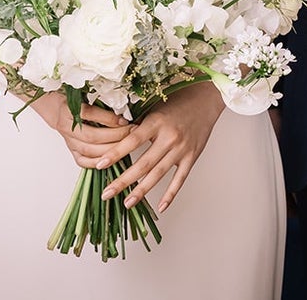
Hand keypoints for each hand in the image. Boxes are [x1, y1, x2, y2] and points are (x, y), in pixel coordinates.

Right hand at [27, 93, 134, 169]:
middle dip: (115, 136)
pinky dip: (98, 162)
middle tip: (131, 132)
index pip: (90, 114)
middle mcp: (66, 126)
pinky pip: (83, 161)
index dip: (109, 118)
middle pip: (92, 136)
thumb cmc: (76, 99)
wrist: (58, 109)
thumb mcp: (86, 93)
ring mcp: (68, 141)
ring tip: (127, 145)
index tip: (125, 120)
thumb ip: (101, 99)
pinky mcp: (71, 151)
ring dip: (111, 149)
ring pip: (89, 150)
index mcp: (68, 108)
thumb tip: (126, 106)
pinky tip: (112, 158)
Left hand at [99, 81, 226, 214]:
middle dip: (123, 180)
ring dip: (142, 191)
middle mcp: (169, 137)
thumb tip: (115, 140)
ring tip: (127, 203)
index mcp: (157, 122)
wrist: (206, 99)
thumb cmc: (177, 100)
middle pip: (143, 164)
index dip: (115, 154)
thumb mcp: (154, 107)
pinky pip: (180, 179)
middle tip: (107, 193)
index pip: (132, 141)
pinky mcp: (192, 157)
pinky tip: (160, 207)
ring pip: (158, 174)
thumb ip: (138, 125)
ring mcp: (182, 149)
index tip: (99, 165)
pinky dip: (170, 194)